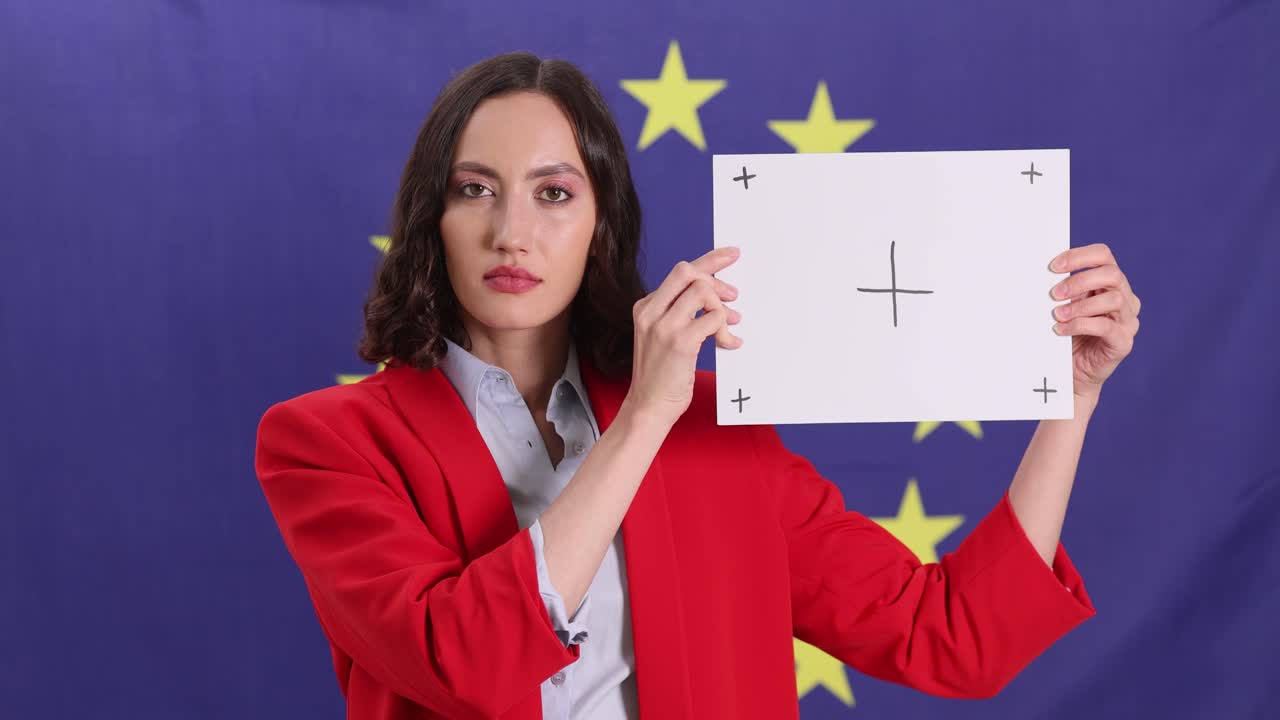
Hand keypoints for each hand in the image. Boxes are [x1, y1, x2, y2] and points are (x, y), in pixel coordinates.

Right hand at [621, 246, 742, 427]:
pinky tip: (730, 344)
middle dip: (717, 277)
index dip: (709, 260)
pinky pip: (713, 320)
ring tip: (732, 325)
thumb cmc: (660, 375)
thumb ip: (681, 315)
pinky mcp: (680, 342)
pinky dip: (726, 330)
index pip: (680, 273)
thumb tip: (715, 298)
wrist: (648, 407)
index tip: (730, 254)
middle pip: (688, 273)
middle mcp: (651, 312)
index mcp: (645, 308)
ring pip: (703, 293)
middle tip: (734, 295)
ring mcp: (664, 327)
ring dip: (723, 309)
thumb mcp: (661, 337)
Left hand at [1049, 243, 1141, 402]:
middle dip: (1079, 281)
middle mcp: (1125, 298)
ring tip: (1057, 315)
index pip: (1103, 256)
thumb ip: (1062, 290)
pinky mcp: (1123, 342)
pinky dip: (1080, 325)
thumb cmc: (1067, 335)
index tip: (1053, 267)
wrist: (1072, 373)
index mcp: (1110, 283)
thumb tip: (1041, 274)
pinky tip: (1061, 330)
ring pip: (1113, 299)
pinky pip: (1106, 327)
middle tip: (1054, 294)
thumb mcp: (1064, 306)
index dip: (1079, 256)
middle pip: (1112, 274)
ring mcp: (1127, 321)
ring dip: (1080, 305)